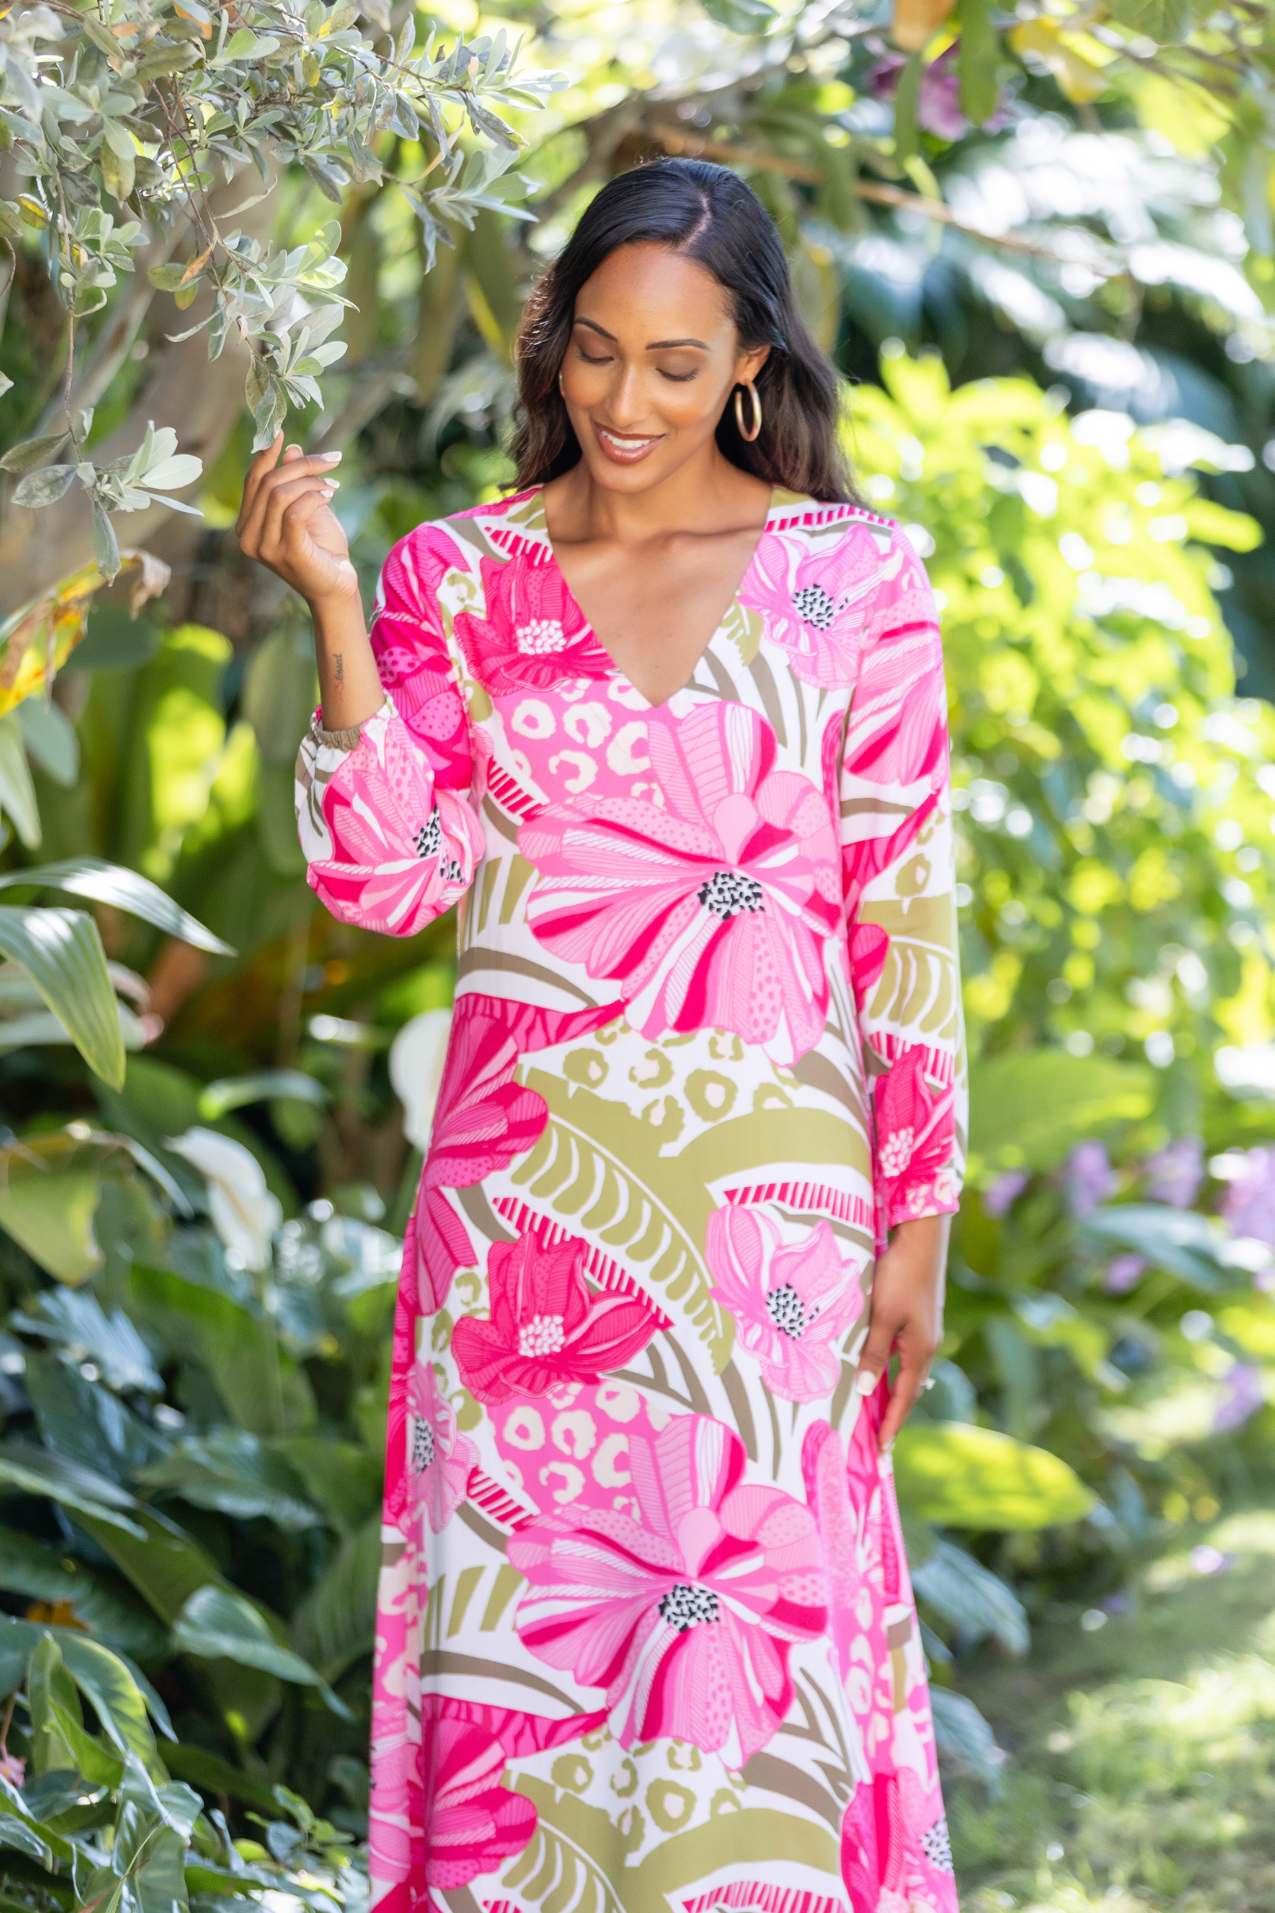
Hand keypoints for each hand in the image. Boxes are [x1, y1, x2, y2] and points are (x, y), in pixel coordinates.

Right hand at [236, 429, 357, 606]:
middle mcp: (248, 537)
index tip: (281, 432)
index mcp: (246, 526)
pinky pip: (295, 511)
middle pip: (267, 483)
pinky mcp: (286, 552)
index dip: (266, 454)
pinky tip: (330, 494)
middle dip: (300, 465)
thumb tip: (289, 448)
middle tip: (330, 459)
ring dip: (310, 481)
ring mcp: (264, 548)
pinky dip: (314, 497)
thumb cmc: (322, 550)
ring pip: (279, 494)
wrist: (337, 588)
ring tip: (332, 483)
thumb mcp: (307, 508)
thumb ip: (294, 482)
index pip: (252, 481)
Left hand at [852, 1215, 948, 1452]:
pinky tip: (880, 1368)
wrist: (922, 1239)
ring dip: (892, 1391)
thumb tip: (866, 1391)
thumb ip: (874, 1353)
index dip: (891, 1424)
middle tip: (877, 1439)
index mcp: (921, 1351)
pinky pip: (904, 1354)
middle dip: (893, 1414)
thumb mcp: (882, 1316)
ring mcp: (925, 1331)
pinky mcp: (919, 1317)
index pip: (904, 1399)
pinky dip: (891, 1369)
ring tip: (876, 1412)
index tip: (881, 1451)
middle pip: (908, 1389)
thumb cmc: (900, 1276)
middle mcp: (927, 1345)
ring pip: (906, 1370)